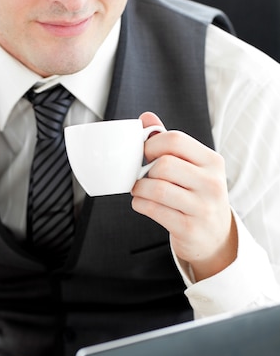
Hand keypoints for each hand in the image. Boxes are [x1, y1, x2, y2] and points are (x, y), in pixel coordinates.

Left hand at [131, 111, 237, 281]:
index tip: (145, 154)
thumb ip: (170, 142)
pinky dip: (140, 204)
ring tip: (140, 189)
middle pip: (164, 164)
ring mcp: (203, 207)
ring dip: (139, 188)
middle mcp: (212, 183)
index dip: (151, 144)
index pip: (175, 140)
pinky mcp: (189, 228)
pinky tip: (142, 203)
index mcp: (212, 161)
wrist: (215, 237)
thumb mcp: (192, 167)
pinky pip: (153, 209)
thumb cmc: (198, 196)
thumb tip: (146, 118)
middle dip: (144, 169)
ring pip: (157, 188)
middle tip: (141, 175)